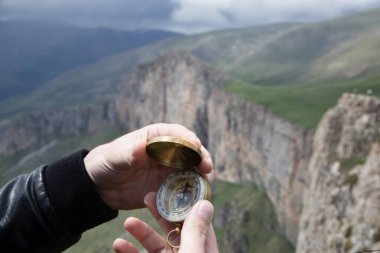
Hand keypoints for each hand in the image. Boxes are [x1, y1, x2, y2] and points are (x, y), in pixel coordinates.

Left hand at [84, 123, 213, 209]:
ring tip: (205, 187)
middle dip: (202, 159)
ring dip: (202, 178)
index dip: (190, 140)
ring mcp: (170, 170)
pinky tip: (194, 202)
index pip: (178, 133)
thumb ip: (129, 153)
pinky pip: (185, 190)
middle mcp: (168, 152)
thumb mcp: (115, 157)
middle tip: (207, 170)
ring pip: (193, 172)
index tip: (196, 148)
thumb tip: (143, 146)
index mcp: (157, 137)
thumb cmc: (106, 163)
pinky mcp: (168, 188)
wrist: (100, 187)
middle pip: (193, 153)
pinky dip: (191, 194)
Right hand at [112, 192, 218, 252]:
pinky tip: (118, 243)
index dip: (186, 201)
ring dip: (141, 232)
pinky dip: (129, 251)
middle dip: (160, 212)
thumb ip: (195, 233)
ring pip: (156, 243)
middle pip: (174, 228)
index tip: (174, 184)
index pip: (197, 220)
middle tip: (147, 195)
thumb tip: (205, 203)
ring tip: (127, 221)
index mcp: (203, 249)